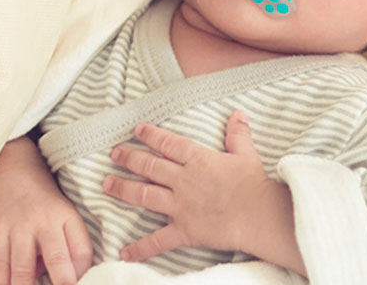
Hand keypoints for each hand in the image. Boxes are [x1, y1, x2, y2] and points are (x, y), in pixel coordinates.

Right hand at [0, 173, 93, 284]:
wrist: (11, 173)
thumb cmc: (45, 205)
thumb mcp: (67, 218)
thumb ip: (74, 249)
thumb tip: (73, 281)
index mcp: (66, 218)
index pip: (82, 251)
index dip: (82, 277)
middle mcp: (43, 221)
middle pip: (56, 259)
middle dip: (61, 283)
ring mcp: (17, 227)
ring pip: (23, 269)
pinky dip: (3, 283)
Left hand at [103, 110, 294, 265]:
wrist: (260, 215)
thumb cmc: (255, 185)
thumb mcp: (246, 155)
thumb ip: (238, 135)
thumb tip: (238, 114)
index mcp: (197, 159)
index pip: (167, 143)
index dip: (150, 135)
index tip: (136, 130)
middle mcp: (183, 180)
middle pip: (149, 165)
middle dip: (128, 158)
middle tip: (114, 154)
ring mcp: (180, 205)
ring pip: (144, 194)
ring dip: (122, 189)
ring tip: (106, 185)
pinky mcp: (184, 230)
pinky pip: (157, 240)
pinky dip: (140, 247)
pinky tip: (123, 252)